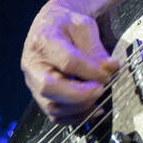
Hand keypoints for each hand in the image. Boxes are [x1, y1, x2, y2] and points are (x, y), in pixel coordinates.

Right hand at [21, 1, 119, 122]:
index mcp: (43, 40)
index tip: (107, 74)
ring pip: (51, 105)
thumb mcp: (84, 26)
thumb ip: (96, 49)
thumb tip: (109, 69)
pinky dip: (74, 118)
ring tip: (99, 100)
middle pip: (49, 87)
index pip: (67, 61)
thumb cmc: (67, 24)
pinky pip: (54, 115)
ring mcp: (33, 82)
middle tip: (100, 89)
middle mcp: (32, 64)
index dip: (90, 72)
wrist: (51, 25)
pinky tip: (92, 110)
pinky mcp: (39, 95)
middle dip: (79, 94)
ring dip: (79, 108)